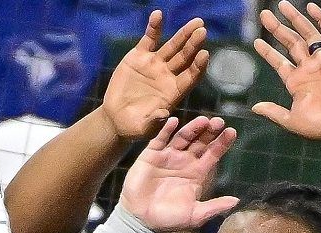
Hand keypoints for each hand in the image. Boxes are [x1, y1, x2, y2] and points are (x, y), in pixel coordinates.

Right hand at [102, 12, 209, 140]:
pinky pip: (149, 39)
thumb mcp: (142, 129)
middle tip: (202, 31)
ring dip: (183, 34)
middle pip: (185, 57)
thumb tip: (163, 114)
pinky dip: (154, 28)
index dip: (197, 66)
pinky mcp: (140, 56)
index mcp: (173, 92)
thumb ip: (154, 122)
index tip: (204, 54)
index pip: (190, 76)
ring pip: (172, 46)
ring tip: (196, 22)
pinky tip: (158, 15)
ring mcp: (155, 64)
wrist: (116, 117)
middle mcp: (168, 75)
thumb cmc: (133, 127)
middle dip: (194, 44)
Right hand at [121, 115, 239, 231]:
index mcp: (196, 174)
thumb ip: (214, 207)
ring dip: (192, 128)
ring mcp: (167, 157)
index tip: (231, 132)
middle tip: (218, 122)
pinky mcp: (151, 156)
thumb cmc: (168, 219)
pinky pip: (160, 139)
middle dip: (209, 131)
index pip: (213, 154)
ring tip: (203, 120)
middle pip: (200, 142)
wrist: (141, 220)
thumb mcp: (195, 215)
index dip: (221, 143)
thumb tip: (236, 202)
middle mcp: (184, 162)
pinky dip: (166, 130)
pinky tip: (174, 121)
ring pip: (183, 137)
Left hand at [251, 1, 320, 146]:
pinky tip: (310, 8)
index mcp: (297, 82)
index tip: (256, 41)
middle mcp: (308, 68)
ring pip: (305, 33)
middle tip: (264, 15)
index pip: (279, 62)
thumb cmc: (320, 125)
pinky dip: (320, 19)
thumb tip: (254, 108)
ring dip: (294, 19)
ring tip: (281, 5)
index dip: (268, 51)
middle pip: (290, 42)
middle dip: (276, 28)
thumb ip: (273, 112)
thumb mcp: (290, 120)